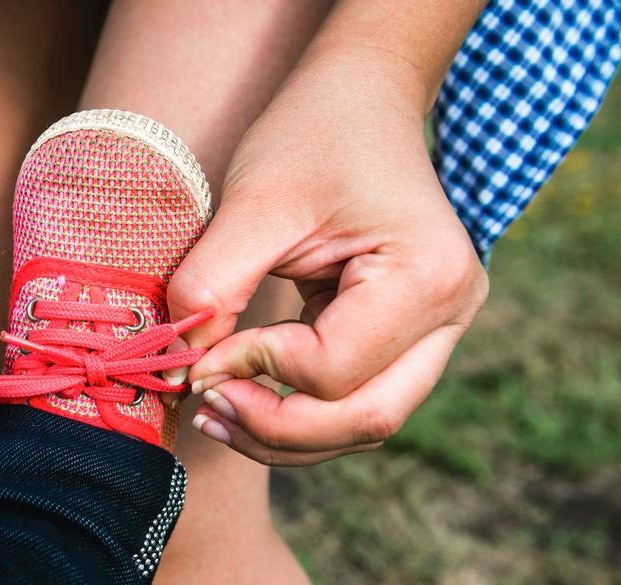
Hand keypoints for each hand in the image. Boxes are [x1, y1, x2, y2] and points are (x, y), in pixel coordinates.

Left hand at [168, 49, 488, 465]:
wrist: (363, 98)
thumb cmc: (314, 132)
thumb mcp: (253, 201)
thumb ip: (213, 286)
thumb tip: (185, 366)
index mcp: (428, 276)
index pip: (333, 368)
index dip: (255, 370)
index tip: (198, 352)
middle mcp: (451, 314)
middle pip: (366, 418)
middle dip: (276, 429)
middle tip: (205, 409)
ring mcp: (436, 330)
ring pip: (364, 422)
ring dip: (286, 434)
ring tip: (214, 414)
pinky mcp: (407, 336)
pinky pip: (355, 399)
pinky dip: (300, 414)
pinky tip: (244, 401)